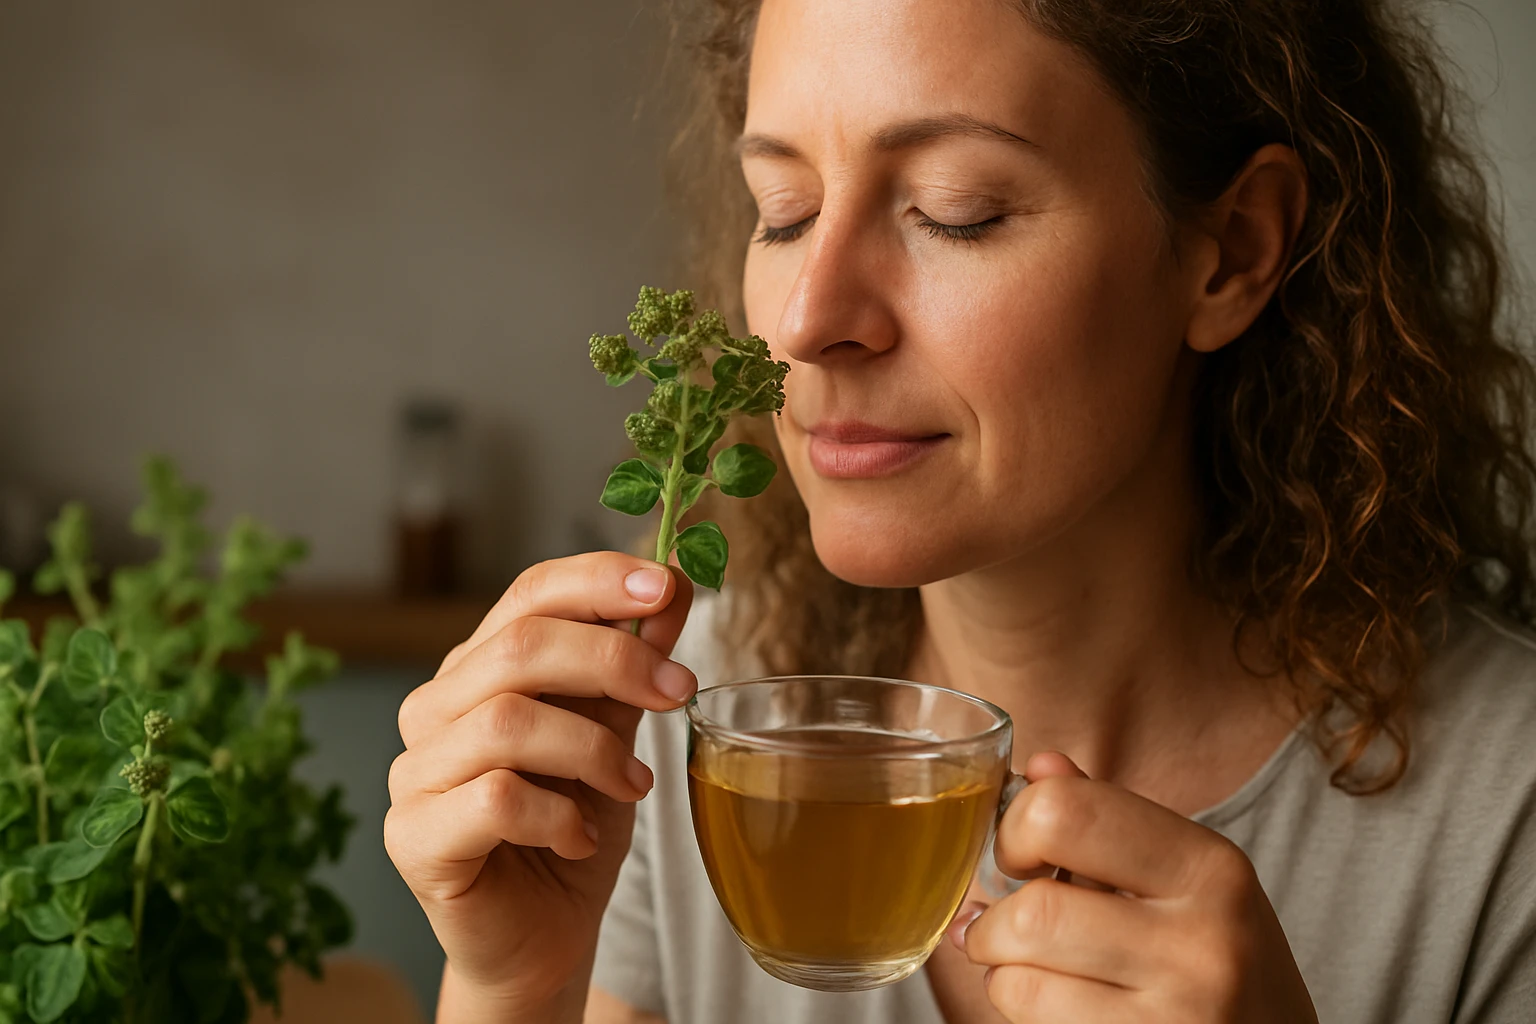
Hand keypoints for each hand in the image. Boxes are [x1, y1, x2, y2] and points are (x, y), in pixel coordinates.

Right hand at [383, 553, 695, 1017]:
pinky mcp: (414, 837)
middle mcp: (435, 709)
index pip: (529, 594)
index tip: (666, 585)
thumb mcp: (618, 733)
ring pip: (507, 720)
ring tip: (634, 785)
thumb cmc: (575, 827)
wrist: (546, 936)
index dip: (596, 579)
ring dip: (592, 748)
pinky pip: (494, 799)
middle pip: (519, 646)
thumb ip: (634, 662)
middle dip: (614, 659)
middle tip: (676, 689)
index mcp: (479, 668)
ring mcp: (415, 772)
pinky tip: (582, 836)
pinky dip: (557, 814)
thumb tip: (676, 583)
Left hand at [954, 753, 1317, 1022]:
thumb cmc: (1220, 960)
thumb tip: (1040, 767)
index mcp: (1210, 866)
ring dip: (1000, 972)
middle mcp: (1205, 941)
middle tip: (999, 926)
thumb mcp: (1187, 880)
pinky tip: (1051, 1004)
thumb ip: (1109, 820)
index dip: (1015, 829)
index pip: (1067, 812)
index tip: (1018, 855)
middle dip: (994, 919)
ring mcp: (1180, 1012)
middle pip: (1036, 910)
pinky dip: (1019, 1010)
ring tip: (1024, 967)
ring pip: (1022, 979)